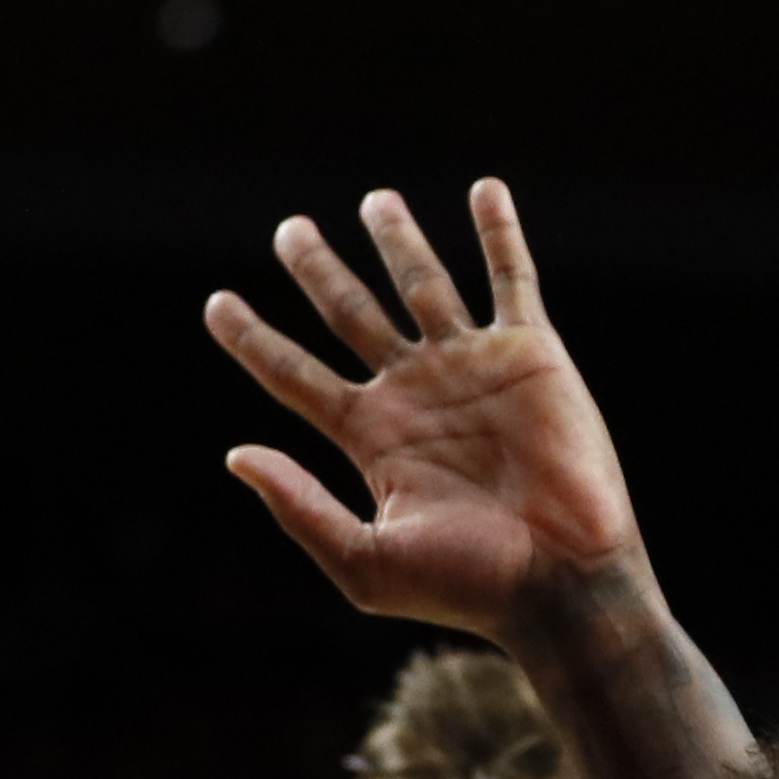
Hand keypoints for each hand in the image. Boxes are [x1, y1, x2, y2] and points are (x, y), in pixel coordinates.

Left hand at [204, 180, 647, 638]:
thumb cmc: (468, 588)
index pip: (294, 375)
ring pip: (423, 284)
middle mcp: (415, 393)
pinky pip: (512, 278)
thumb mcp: (365, 562)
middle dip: (318, 269)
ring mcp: (472, 368)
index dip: (252, 339)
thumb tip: (236, 455)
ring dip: (399, 240)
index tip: (216, 305)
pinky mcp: (530, 354)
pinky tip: (485, 189)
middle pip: (350, 314)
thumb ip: (300, 508)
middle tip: (288, 230)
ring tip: (375, 200)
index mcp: (370, 437)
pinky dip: (499, 232)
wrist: (562, 584)